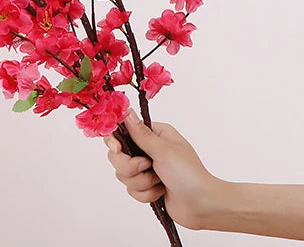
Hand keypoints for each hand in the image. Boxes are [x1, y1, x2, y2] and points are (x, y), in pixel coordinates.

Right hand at [104, 111, 220, 230]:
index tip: (117, 148)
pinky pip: (132, 190)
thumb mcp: (163, 150)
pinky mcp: (146, 187)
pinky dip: (146, 194)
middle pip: (117, 156)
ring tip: (159, 182)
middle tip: (147, 166)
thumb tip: (126, 111)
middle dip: (131, 166)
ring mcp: (146, 170)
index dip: (114, 141)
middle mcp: (147, 150)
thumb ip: (140, 133)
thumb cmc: (189, 174)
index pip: (122, 132)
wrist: (203, 206)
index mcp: (153, 135)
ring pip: (123, 175)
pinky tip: (161, 192)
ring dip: (142, 182)